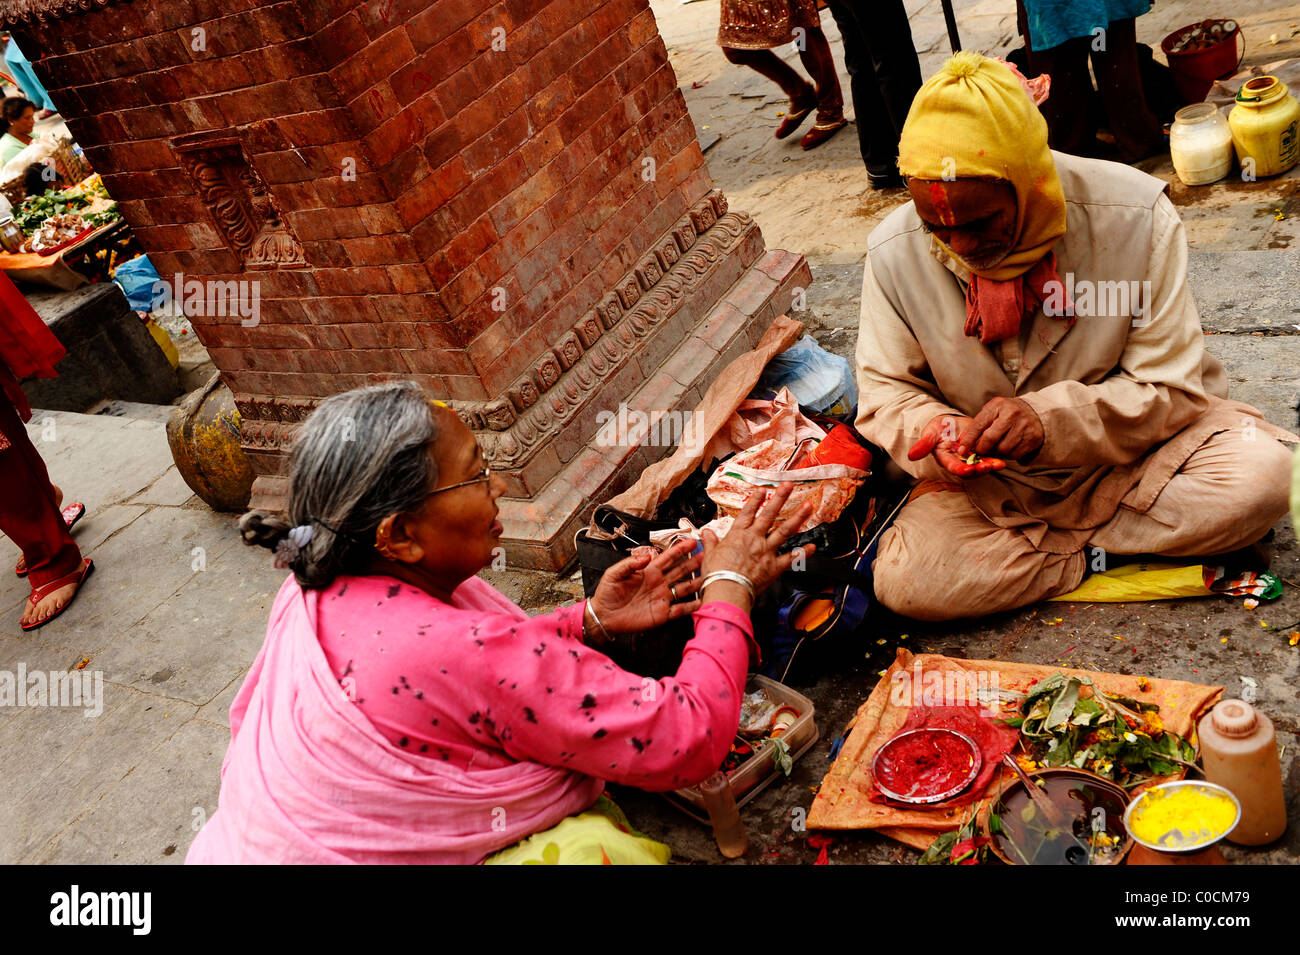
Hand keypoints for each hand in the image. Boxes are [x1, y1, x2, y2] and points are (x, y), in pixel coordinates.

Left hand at [588, 538, 703, 636]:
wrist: (604, 616)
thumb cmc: (607, 593)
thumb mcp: (614, 574)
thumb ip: (630, 563)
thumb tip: (646, 556)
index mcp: (649, 572)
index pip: (668, 558)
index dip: (680, 549)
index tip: (692, 541)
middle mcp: (658, 583)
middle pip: (680, 570)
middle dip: (694, 563)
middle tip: (707, 556)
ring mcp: (662, 598)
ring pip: (684, 588)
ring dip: (696, 582)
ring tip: (710, 577)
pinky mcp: (662, 614)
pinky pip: (680, 610)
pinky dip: (691, 607)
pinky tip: (701, 602)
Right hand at [699, 482, 813, 608]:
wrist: (727, 589)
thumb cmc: (717, 574)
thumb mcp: (709, 555)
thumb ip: (710, 542)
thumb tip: (706, 533)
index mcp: (737, 535)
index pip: (747, 513)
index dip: (755, 500)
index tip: (762, 490)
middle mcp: (754, 539)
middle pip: (769, 515)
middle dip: (779, 498)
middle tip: (788, 485)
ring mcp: (766, 552)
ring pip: (784, 531)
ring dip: (797, 518)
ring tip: (807, 506)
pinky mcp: (774, 567)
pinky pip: (791, 558)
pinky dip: (803, 552)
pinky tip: (812, 546)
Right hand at [909, 413, 1006, 477]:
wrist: (952, 423)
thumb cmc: (940, 427)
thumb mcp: (931, 432)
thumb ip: (923, 444)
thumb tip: (911, 455)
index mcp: (945, 458)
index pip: (952, 466)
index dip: (960, 469)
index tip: (968, 469)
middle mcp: (958, 462)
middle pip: (969, 470)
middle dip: (979, 470)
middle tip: (987, 467)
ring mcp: (970, 459)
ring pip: (980, 467)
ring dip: (990, 467)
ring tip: (999, 464)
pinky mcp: (980, 454)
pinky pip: (988, 459)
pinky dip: (995, 461)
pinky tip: (1002, 460)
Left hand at [955, 397, 1042, 461]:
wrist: (1034, 412)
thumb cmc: (1006, 413)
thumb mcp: (991, 412)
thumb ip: (977, 425)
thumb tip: (961, 443)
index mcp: (998, 405)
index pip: (978, 425)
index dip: (968, 440)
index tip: (961, 450)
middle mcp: (1012, 414)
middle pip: (990, 439)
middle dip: (981, 449)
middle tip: (978, 452)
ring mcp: (1024, 426)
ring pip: (1002, 449)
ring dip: (994, 453)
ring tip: (993, 449)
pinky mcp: (1032, 438)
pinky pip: (1014, 454)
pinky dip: (1006, 455)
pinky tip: (1005, 449)